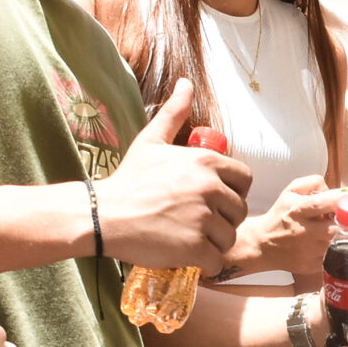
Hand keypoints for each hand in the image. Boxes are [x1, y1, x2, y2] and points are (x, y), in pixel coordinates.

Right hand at [94, 78, 252, 270]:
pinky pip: (216, 261)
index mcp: (207, 162)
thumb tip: (186, 83)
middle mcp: (210, 188)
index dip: (232, 192)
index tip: (212, 200)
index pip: (245, 180)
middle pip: (239, 211)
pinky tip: (184, 254)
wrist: (103, 214)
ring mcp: (204, 219)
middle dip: (222, 220)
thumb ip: (174, 112)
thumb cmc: (128, 179)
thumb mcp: (152, 140)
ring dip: (212, 243)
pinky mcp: (195, 247)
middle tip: (195, 222)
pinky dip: (203, 263)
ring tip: (186, 237)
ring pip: (229, 238)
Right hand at [232, 175, 339, 279]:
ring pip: (335, 242)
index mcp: (297, 210)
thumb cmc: (280, 216)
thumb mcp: (290, 192)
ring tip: (325, 232)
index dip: (341, 201)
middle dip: (342, 222)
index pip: (322, 203)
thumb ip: (312, 183)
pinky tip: (320, 245)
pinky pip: (331, 256)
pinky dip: (330, 249)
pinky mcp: (310, 265)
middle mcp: (303, 231)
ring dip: (336, 236)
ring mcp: (307, 251)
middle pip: (334, 227)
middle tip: (342, 219)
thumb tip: (334, 190)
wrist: (263, 244)